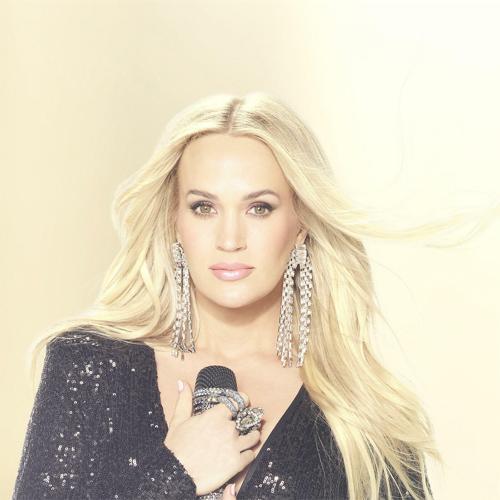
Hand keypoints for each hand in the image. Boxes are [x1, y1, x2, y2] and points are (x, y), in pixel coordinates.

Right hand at [164, 379, 260, 495]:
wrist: (176, 475)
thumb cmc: (176, 448)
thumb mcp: (178, 420)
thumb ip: (184, 400)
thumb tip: (182, 382)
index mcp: (216, 415)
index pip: (238, 401)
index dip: (242, 400)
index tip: (243, 402)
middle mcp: (228, 428)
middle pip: (245, 420)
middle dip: (243, 422)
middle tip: (241, 425)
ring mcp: (234, 445)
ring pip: (253, 437)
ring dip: (252, 436)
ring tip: (247, 438)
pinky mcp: (237, 463)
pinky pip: (251, 455)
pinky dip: (248, 454)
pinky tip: (243, 455)